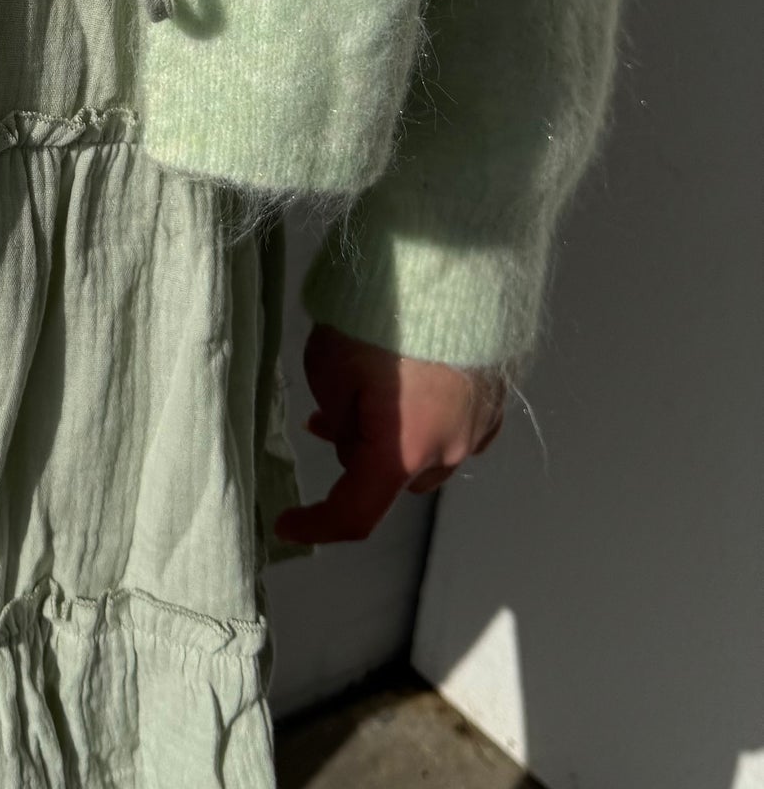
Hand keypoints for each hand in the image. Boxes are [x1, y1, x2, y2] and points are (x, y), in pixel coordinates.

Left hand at [273, 322, 511, 547]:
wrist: (456, 262)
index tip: (288, 522)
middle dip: (359, 456)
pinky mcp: (501, 395)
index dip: (317, 525)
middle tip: (326, 420)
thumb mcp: (330, 368)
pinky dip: (428, 416)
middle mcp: (450, 450)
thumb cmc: (384, 316)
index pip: (355, 515)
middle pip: (393, 477)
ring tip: (367, 392)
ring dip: (395, 435)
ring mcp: (483, 423)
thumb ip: (336, 415)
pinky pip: (455, 424)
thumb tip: (349, 431)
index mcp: (404, 453)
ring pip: (426, 451)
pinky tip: (413, 382)